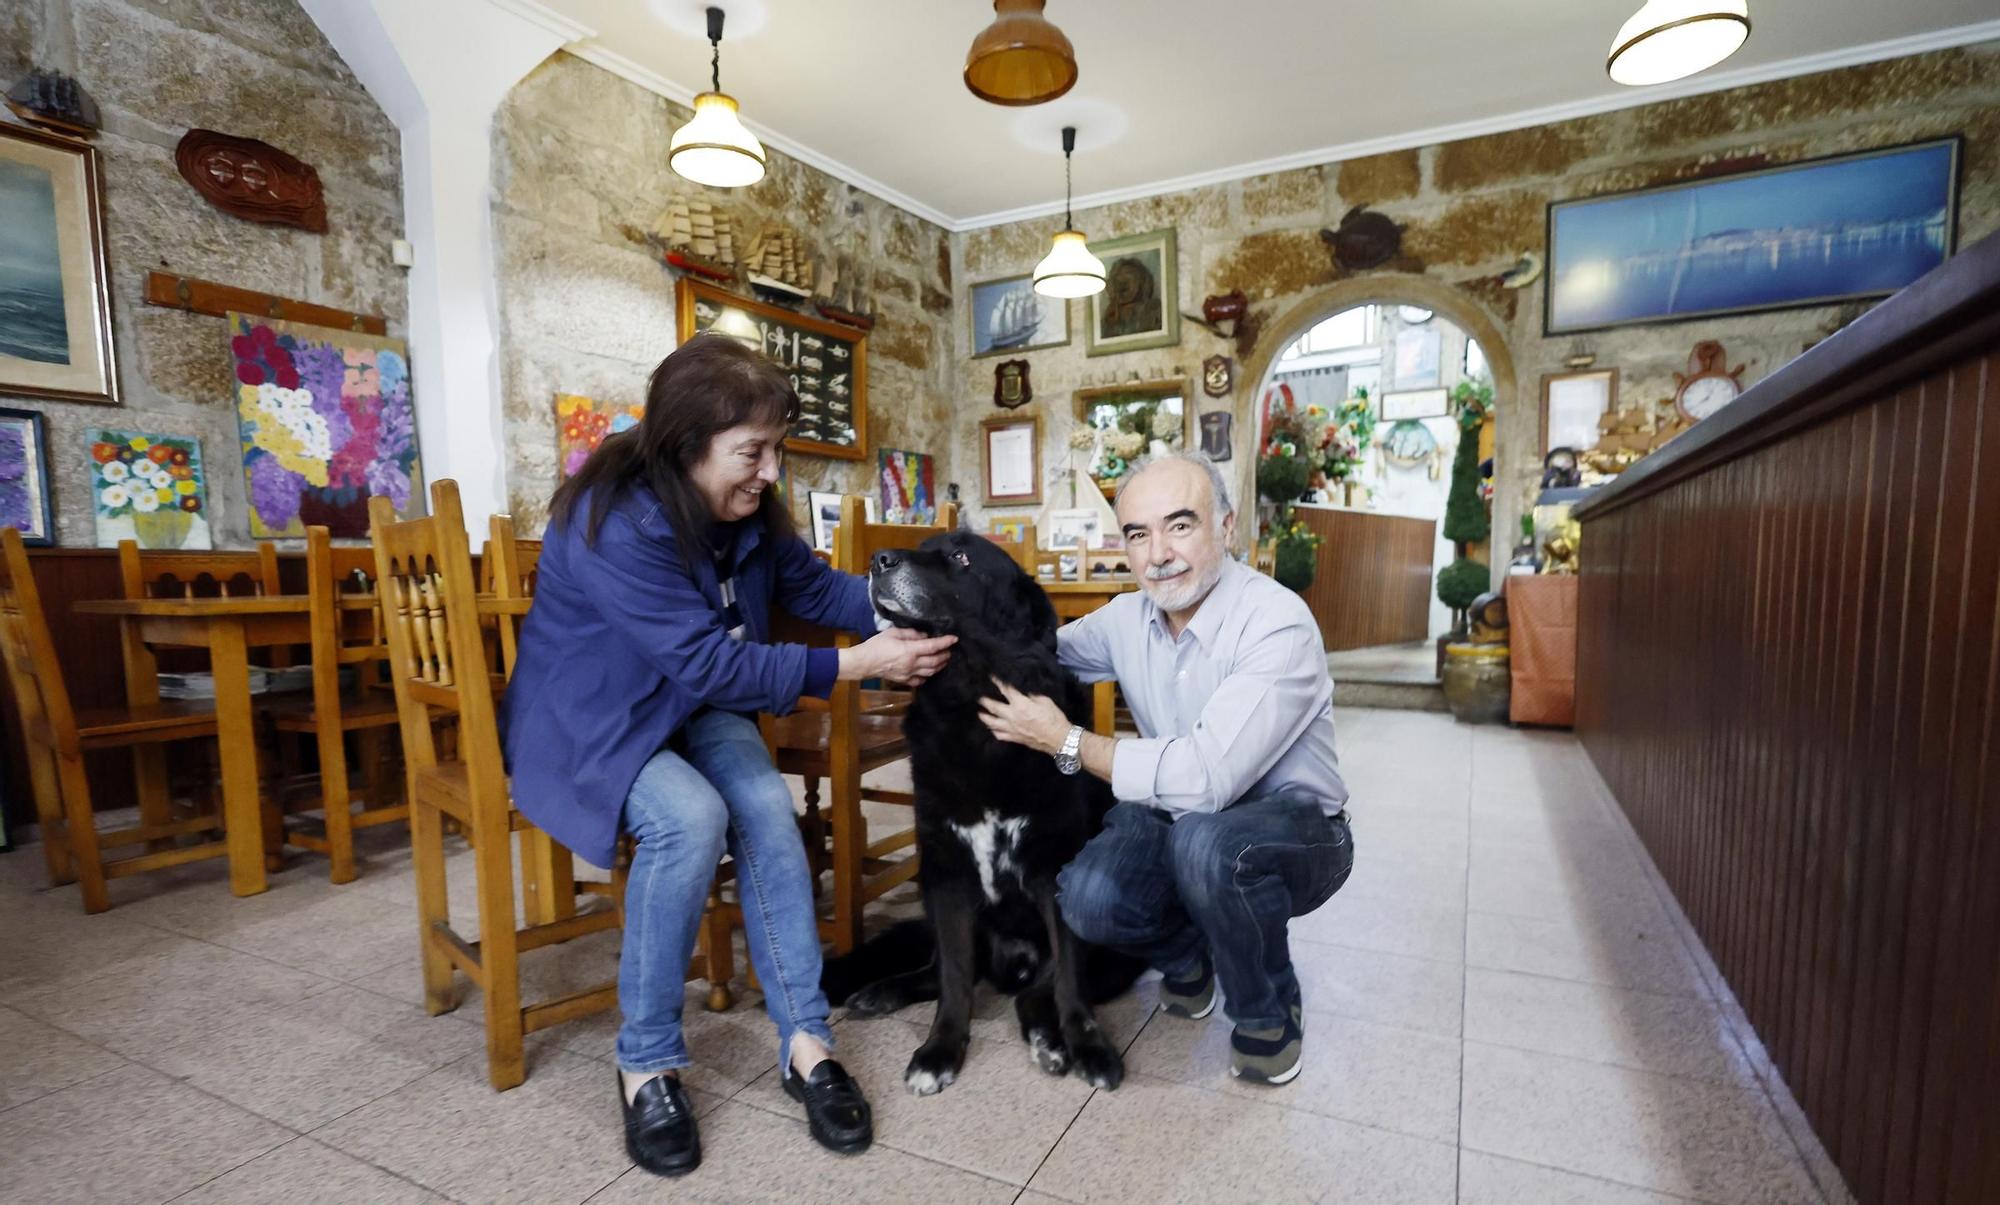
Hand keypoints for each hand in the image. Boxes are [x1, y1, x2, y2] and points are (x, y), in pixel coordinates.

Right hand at [840, 627, 956, 683]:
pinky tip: (929, 671)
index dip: (945, 642)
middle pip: (935, 661)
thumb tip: (924, 636)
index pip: (933, 646)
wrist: (864, 663)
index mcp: (910, 650)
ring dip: (940, 666)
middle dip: (945, 655)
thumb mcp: (893, 633)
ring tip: (943, 660)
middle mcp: (912, 664)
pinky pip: (920, 680)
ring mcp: (909, 674)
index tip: (954, 638)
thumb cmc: (876, 645)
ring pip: (931, 672)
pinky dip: (928, 676)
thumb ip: (911, 634)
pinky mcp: (904, 680)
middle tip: (949, 650)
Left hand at [978, 679, 1071, 754]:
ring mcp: (1012, 728)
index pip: (1006, 690)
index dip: (998, 682)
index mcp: (1021, 704)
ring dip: (985, 717)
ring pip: (993, 723)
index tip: (991, 677)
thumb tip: (1024, 693)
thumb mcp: (1045, 701)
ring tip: (980, 714)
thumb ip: (1032, 696)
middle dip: (985, 701)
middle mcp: (1013, 716)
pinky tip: (993, 730)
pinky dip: (994, 732)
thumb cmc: (1054, 718)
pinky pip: (1000, 735)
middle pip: (994, 707)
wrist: (1059, 739)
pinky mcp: (1015, 738)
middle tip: (978, 697)